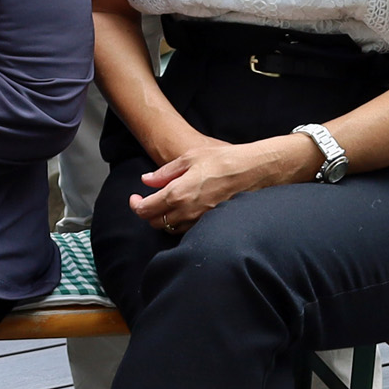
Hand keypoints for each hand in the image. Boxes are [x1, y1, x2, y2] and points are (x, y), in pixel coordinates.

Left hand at [126, 135, 307, 233]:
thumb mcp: (189, 158)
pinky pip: (188, 230)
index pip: (146, 209)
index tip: (135, 198)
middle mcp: (187, 211)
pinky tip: (183, 210)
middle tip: (147, 201)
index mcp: (178, 193)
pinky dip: (179, 223)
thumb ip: (164, 172)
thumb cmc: (223, 161)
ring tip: (165, 205)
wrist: (254, 171)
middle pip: (156, 223)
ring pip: (171, 229)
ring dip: (163, 219)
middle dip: (147, 213)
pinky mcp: (212, 224)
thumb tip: (147, 180)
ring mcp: (200, 220)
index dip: (135, 205)